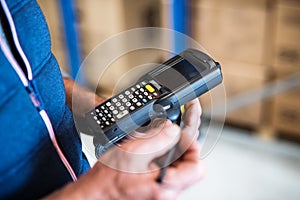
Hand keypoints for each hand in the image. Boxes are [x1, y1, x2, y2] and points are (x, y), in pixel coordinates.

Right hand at [45, 99, 202, 199]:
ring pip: (179, 165)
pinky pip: (168, 167)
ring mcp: (162, 188)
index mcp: (165, 184)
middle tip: (175, 131)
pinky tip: (153, 146)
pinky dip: (164, 154)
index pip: (196, 166)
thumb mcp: (135, 153)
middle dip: (184, 145)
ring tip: (163, 135)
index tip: (183, 133)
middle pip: (190, 165)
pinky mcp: (155, 185)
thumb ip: (159, 139)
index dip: (193, 146)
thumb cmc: (110, 179)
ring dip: (174, 148)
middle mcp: (167, 190)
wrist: (97, 191)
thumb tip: (174, 129)